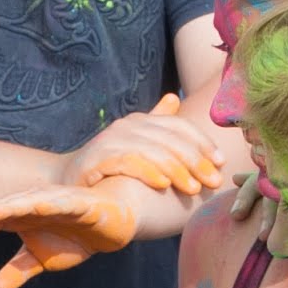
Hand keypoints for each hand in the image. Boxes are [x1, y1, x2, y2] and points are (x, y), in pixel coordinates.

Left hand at [0, 184, 140, 287]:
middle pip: (1, 211)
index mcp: (18, 218)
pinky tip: (35, 207)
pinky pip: (61, 203)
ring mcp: (54, 202)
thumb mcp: (41, 259)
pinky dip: (48, 203)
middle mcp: (31, 206)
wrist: (112, 223)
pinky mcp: (78, 203)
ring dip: (7, 207)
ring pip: (26, 203)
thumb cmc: (72, 236)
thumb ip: (18, 270)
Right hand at [62, 94, 225, 196]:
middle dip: (196, 161)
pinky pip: (129, 162)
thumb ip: (155, 126)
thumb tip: (173, 98)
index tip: (222, 163)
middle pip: (170, 139)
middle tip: (214, 182)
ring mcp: (111, 141)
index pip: (179, 126)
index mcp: (141, 121)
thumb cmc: (106, 169)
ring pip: (153, 151)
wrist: (65, 184)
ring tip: (194, 189)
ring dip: (177, 170)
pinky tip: (164, 186)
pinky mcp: (97, 158)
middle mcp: (127, 126)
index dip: (203, 143)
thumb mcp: (135, 146)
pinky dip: (148, 172)